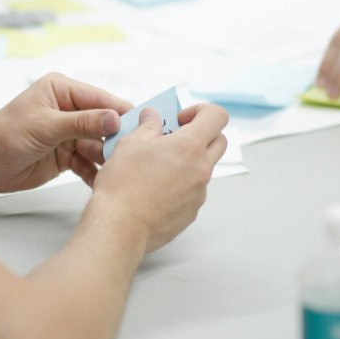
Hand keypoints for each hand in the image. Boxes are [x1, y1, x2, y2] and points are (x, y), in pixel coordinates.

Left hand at [0, 73, 131, 192]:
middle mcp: (70, 110)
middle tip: (133, 151)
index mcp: (63, 91)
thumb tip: (115, 119)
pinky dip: (95, 172)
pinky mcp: (69, 154)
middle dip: (116, 138)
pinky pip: (89, 162)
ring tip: (118, 169)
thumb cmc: (3, 136)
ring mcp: (70, 133)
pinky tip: (102, 180)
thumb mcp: (46, 126)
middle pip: (104, 124)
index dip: (122, 112)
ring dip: (107, 158)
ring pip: (99, 145)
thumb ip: (83, 123)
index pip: (101, 100)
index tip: (143, 124)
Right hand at [89, 103, 227, 253]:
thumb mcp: (130, 144)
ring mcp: (199, 192)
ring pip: (204, 168)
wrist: (120, 227)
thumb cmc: (123, 185)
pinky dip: (181, 184)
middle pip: (219, 141)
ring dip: (189, 161)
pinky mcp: (192, 211)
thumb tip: (152, 116)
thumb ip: (147, 126)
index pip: (217, 116)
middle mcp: (201, 169)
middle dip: (201, 135)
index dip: (201, 111)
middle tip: (174, 139)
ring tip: (158, 166)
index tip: (181, 119)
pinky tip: (155, 189)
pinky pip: (194, 190)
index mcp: (190, 146)